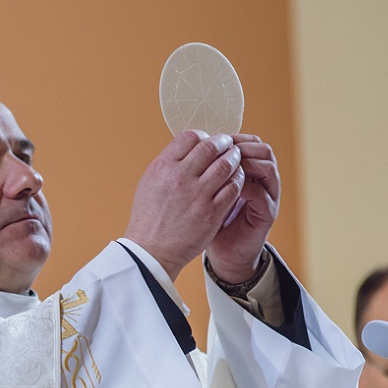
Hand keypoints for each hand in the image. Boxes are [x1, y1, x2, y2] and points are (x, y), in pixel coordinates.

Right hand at [123, 131, 243, 280]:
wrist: (151, 251)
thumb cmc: (149, 218)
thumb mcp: (149, 183)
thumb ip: (168, 164)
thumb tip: (188, 148)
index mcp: (163, 167)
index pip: (190, 137)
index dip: (204, 136)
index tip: (209, 142)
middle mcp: (180, 178)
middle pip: (212, 147)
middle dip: (224, 143)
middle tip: (228, 146)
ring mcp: (197, 195)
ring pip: (227, 165)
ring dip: (235, 159)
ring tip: (235, 160)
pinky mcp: (211, 213)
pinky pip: (233, 188)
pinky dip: (238, 180)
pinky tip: (236, 180)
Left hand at [205, 134, 279, 283]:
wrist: (224, 253)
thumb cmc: (210, 222)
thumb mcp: (203, 193)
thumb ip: (202, 171)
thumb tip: (185, 148)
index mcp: (248, 172)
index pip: (248, 143)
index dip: (233, 138)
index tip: (214, 139)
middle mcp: (262, 181)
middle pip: (262, 150)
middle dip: (242, 147)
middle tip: (224, 149)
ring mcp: (268, 196)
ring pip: (268, 168)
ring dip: (249, 163)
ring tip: (229, 166)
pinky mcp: (268, 214)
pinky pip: (263, 194)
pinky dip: (248, 187)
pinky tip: (231, 188)